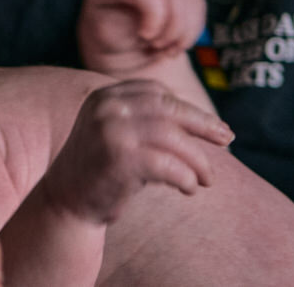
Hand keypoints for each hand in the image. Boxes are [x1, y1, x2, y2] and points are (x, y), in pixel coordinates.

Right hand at [44, 78, 232, 223]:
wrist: (65, 201)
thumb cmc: (100, 169)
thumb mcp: (116, 132)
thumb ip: (144, 118)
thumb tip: (201, 119)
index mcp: (105, 95)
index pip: (156, 92)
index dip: (188, 109)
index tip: (214, 126)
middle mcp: (106, 106)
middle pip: (168, 109)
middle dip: (203, 124)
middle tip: (227, 140)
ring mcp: (111, 130)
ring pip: (172, 137)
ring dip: (198, 160)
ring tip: (207, 179)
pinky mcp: (119, 159)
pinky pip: (167, 165)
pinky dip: (185, 177)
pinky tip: (189, 188)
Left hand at [78, 0, 204, 77]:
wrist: (125, 39)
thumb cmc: (112, 35)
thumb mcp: (105, 34)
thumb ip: (118, 25)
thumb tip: (142, 22)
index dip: (153, 14)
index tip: (146, 36)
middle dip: (171, 27)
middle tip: (157, 47)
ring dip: (183, 31)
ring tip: (166, 48)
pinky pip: (198, 3)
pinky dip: (191, 29)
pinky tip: (176, 41)